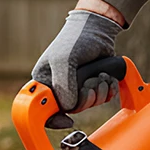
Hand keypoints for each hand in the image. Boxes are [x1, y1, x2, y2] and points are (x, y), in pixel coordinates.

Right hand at [32, 6, 121, 128]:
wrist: (98, 28)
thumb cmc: (75, 40)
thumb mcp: (64, 61)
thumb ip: (64, 86)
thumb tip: (68, 108)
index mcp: (44, 83)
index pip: (41, 110)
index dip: (53, 119)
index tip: (67, 121)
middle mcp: (59, 88)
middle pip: (71, 110)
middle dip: (86, 99)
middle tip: (91, 85)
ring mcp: (76, 87)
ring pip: (88, 105)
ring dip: (100, 92)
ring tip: (101, 76)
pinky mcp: (92, 85)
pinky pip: (101, 99)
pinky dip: (109, 90)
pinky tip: (107, 78)